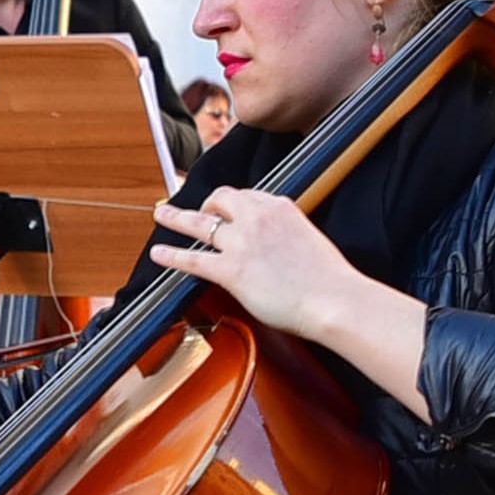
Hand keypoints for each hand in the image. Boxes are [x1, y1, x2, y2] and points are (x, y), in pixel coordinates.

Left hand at [147, 191, 420, 412]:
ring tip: (161, 214)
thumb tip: (274, 246)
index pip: (247, 196)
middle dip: (206, 204)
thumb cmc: (330, 280)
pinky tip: (158, 253)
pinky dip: (171, 255)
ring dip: (175, 217)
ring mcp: (241, 242)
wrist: (335, 299)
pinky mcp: (231, 269)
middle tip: (198, 211)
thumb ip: (287, 235)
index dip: (234, 204)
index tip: (226, 208)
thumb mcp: (309, 240)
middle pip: (220, 200)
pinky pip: (191, 258)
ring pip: (198, 223)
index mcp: (280, 207)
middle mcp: (257, 217)